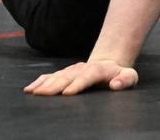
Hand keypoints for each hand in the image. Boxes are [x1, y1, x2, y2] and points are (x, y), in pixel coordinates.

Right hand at [24, 60, 138, 95]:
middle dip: (55, 85)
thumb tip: (115, 84)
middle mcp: (83, 68)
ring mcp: (72, 70)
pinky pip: (51, 76)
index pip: (88, 76)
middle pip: (68, 76)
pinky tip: (29, 88)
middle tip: (43, 95)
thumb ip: (126, 80)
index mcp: (99, 70)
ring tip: (32, 92)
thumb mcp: (130, 76)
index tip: (67, 93)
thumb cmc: (120, 75)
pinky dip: (40, 82)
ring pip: (57, 76)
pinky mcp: (65, 73)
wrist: (108, 64)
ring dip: (44, 84)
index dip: (78, 84)